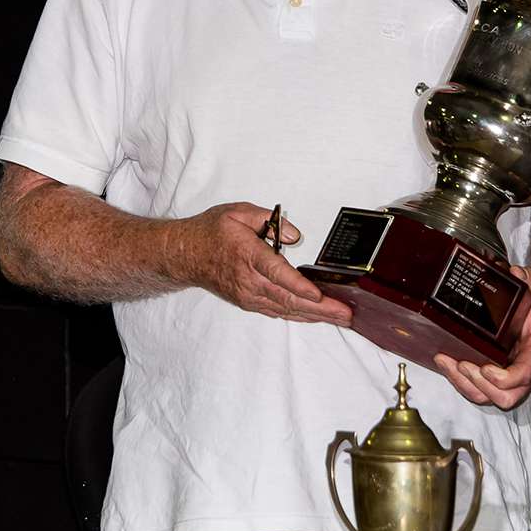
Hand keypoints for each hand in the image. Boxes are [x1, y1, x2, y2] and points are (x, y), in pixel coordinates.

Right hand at [174, 202, 352, 325]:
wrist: (185, 255)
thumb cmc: (211, 232)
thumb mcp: (238, 212)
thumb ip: (268, 219)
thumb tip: (293, 235)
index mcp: (248, 254)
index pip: (277, 274)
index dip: (299, 286)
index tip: (318, 295)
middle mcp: (249, 280)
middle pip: (288, 298)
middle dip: (320, 308)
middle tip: (345, 313)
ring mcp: (249, 295)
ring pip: (286, 309)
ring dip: (314, 316)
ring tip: (339, 318)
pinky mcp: (248, 302)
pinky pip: (278, 311)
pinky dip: (298, 316)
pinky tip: (315, 317)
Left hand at [433, 266, 530, 409]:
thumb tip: (516, 273)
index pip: (525, 375)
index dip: (505, 378)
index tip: (487, 368)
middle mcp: (524, 371)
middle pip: (505, 396)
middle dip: (480, 385)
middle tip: (462, 365)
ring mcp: (509, 377)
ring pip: (487, 396)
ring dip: (464, 384)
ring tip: (448, 362)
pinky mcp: (493, 377)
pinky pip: (477, 389)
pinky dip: (459, 381)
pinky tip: (445, 363)